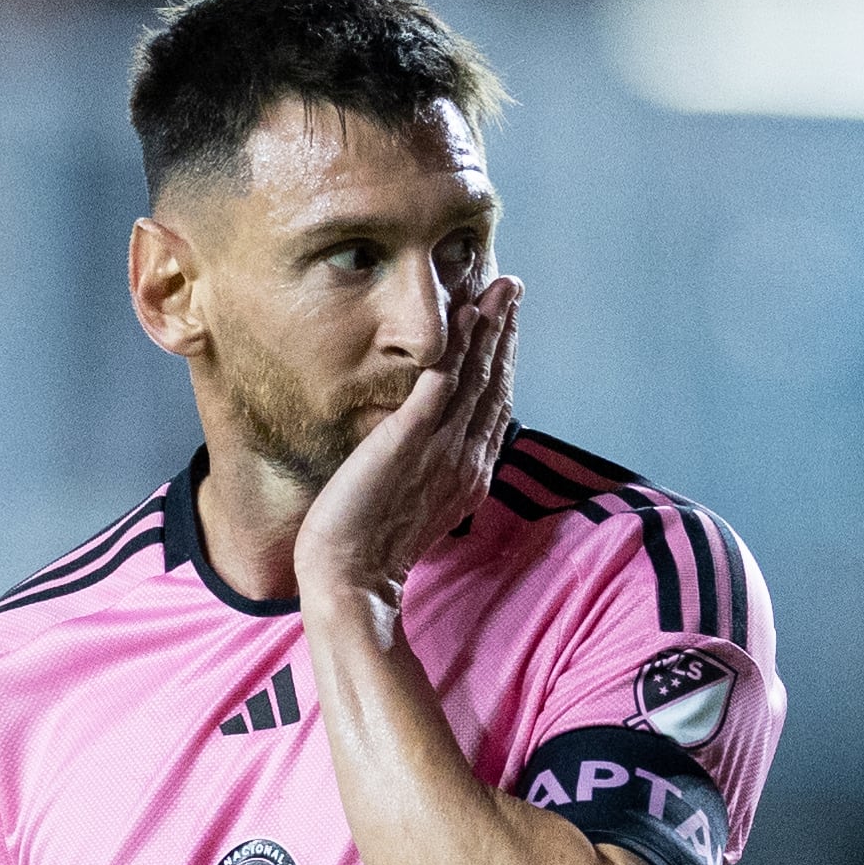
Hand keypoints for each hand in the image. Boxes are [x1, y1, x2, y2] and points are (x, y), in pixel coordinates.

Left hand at [296, 276, 520, 611]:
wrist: (351, 577)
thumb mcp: (417, 506)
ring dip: (489, 327)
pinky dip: (457, 348)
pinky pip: (440, 384)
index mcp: (470, 474)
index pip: (494, 404)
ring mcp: (441, 449)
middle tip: (513, 287)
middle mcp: (465, 458)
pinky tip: (464, 316)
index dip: (504, 359)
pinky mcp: (409, 441)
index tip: (508, 323)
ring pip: (475, 376)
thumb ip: (433, 474)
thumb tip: (435, 454)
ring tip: (497, 287)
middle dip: (506, 331)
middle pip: (493, 382)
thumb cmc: (373, 549)